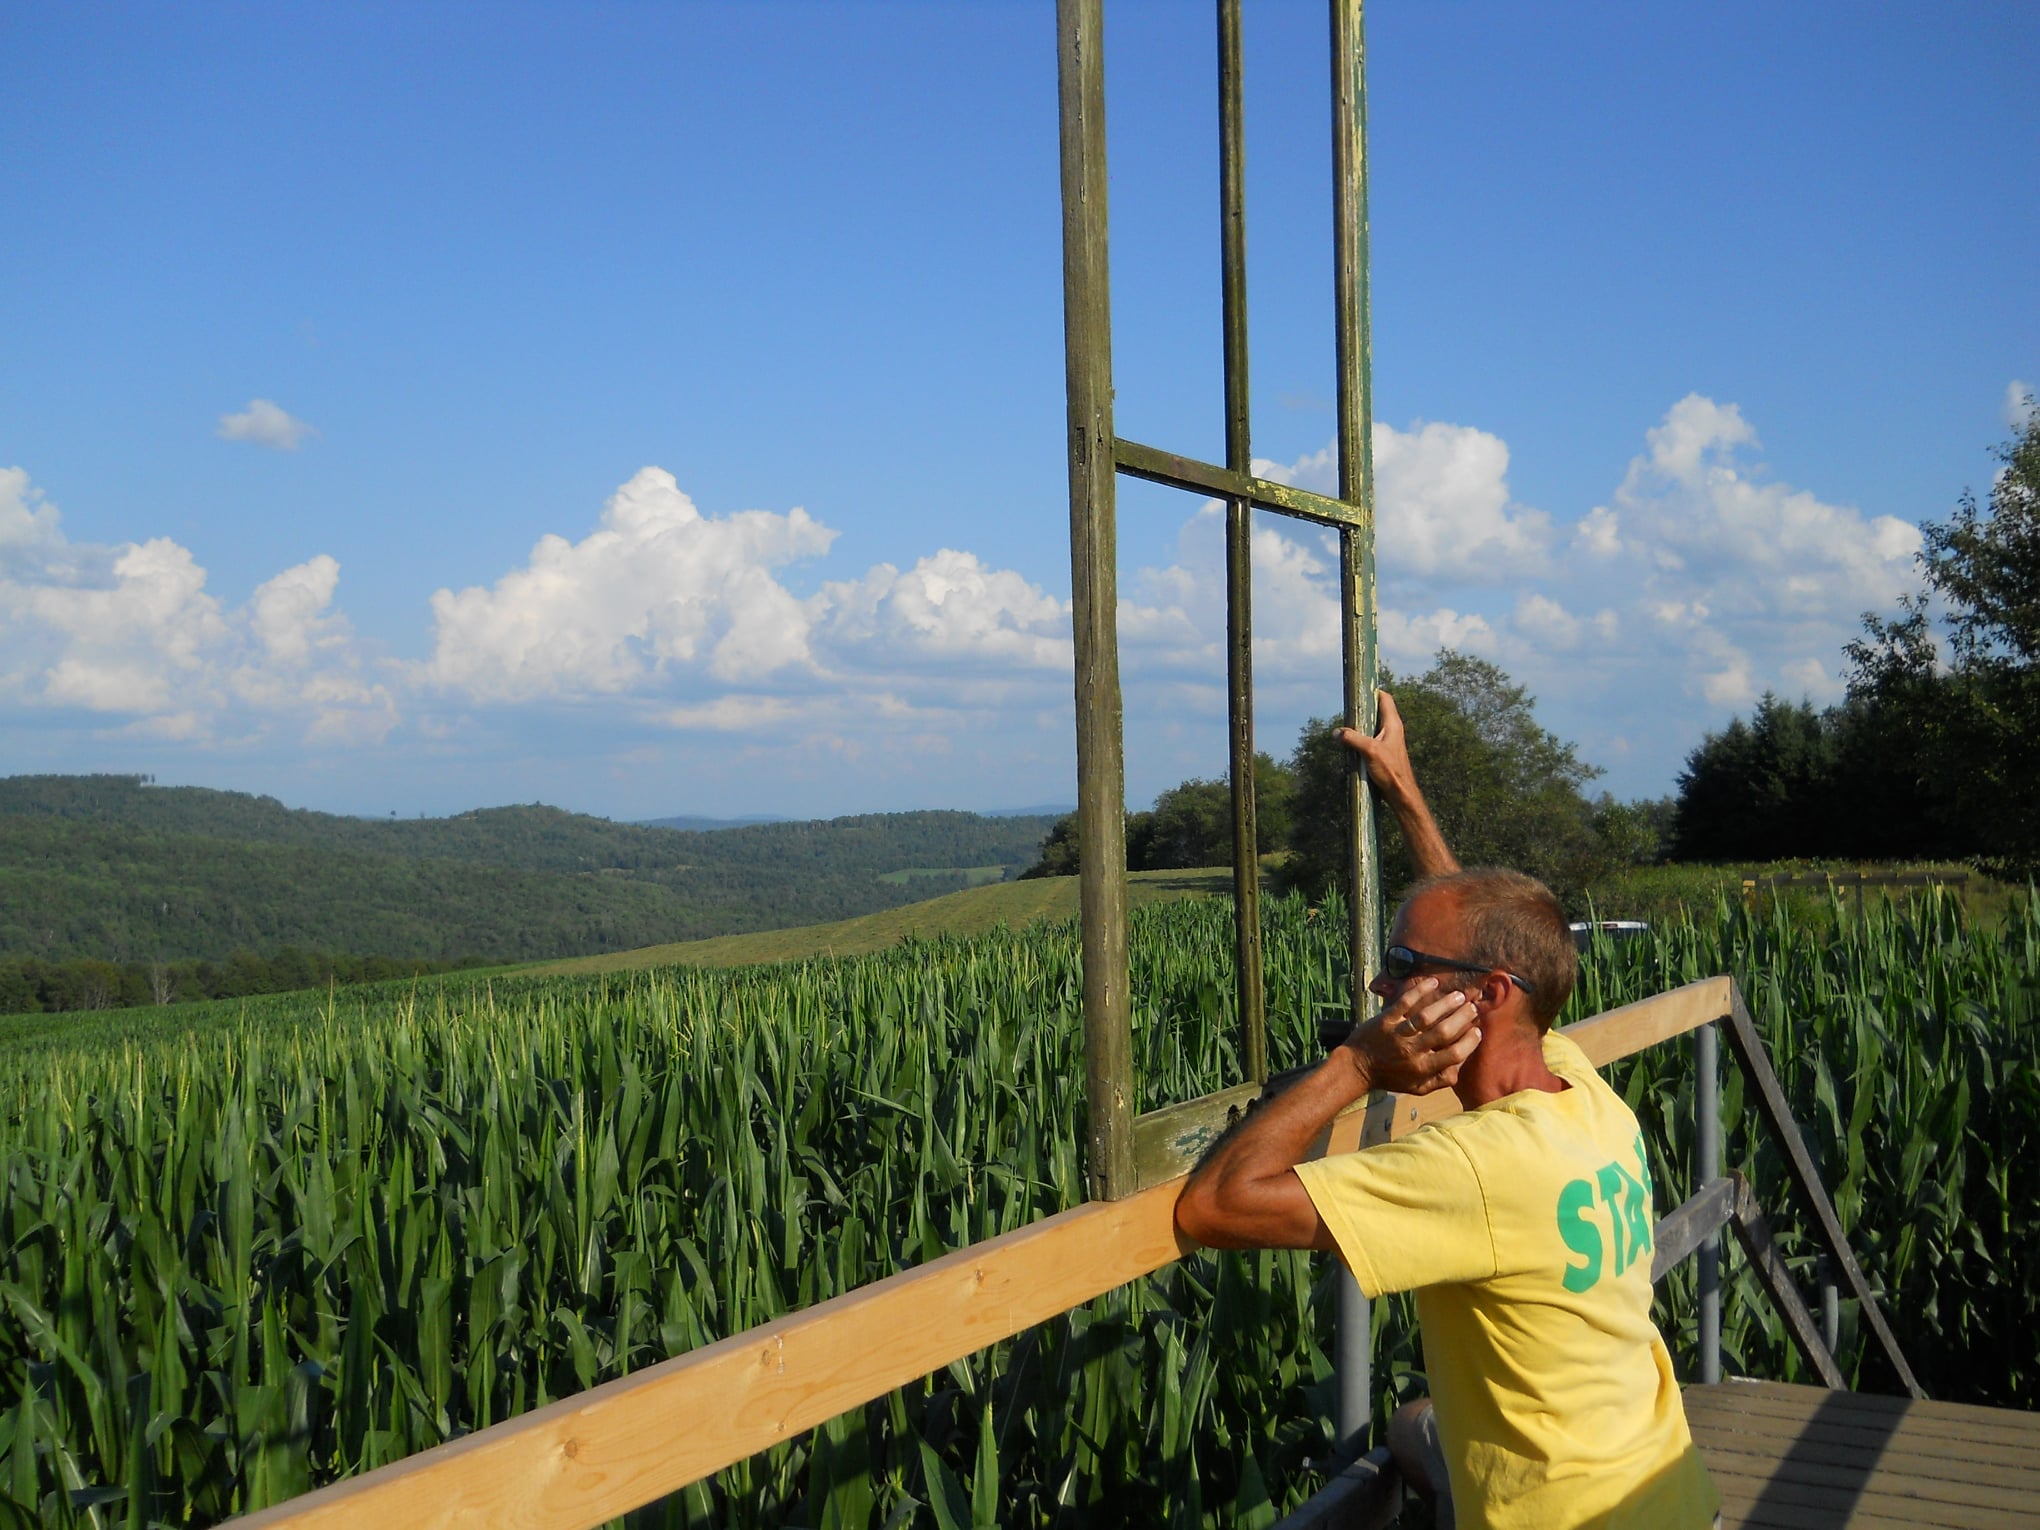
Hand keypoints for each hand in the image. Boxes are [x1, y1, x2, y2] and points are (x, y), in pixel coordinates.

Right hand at [1337, 691, 1416, 803]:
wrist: (1400, 793)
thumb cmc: (1391, 770)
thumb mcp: (1369, 751)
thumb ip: (1352, 739)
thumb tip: (1336, 732)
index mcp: (1393, 724)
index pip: (1385, 699)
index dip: (1373, 692)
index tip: (1359, 689)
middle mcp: (1393, 730)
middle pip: (1378, 711)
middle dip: (1363, 708)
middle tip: (1348, 707)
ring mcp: (1389, 741)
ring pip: (1373, 726)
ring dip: (1361, 725)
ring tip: (1346, 724)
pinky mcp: (1384, 752)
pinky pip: (1371, 739)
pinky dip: (1361, 737)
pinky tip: (1351, 744)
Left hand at [1341, 977, 1480, 1095]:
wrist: (1356, 1068)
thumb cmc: (1391, 1077)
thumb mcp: (1417, 1088)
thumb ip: (1440, 1081)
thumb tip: (1461, 1068)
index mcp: (1423, 1069)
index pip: (1453, 1054)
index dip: (1469, 1042)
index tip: (1477, 1030)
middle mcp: (1412, 1051)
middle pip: (1443, 1032)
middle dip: (1461, 1018)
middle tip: (1471, 1007)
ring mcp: (1397, 1034)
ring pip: (1426, 1017)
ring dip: (1445, 1004)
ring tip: (1458, 995)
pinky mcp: (1384, 1020)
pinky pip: (1404, 1004)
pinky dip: (1419, 991)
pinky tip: (1432, 982)